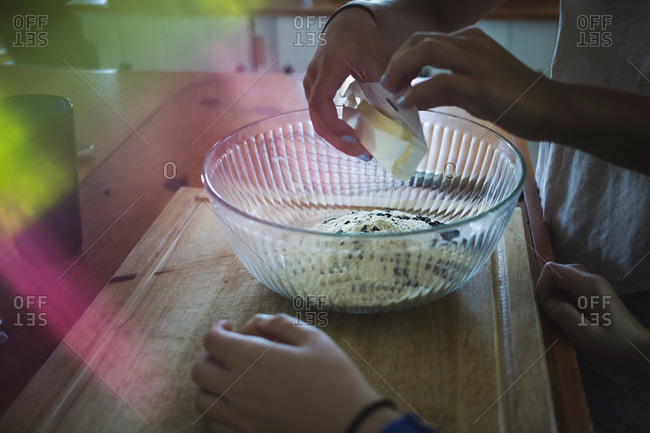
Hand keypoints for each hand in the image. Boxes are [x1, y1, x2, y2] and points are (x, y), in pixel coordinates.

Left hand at [191, 314, 398, 432]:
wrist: (350, 425)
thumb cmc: (334, 379)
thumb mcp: (313, 338)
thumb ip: (281, 323)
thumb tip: (258, 321)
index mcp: (251, 359)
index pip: (212, 340)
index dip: (217, 329)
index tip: (228, 326)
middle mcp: (238, 389)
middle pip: (200, 371)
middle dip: (209, 355)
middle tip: (226, 352)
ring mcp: (240, 418)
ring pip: (202, 401)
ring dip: (210, 385)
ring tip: (229, 379)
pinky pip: (214, 427)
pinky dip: (217, 414)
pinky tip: (236, 406)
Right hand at [304, 7, 385, 157]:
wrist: (346, 24)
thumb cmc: (360, 38)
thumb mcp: (375, 59)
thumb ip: (382, 88)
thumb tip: (394, 118)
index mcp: (327, 68)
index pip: (320, 104)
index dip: (334, 126)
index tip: (354, 139)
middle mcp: (313, 78)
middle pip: (317, 119)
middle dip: (339, 140)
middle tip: (362, 154)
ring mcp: (311, 85)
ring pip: (318, 120)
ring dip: (338, 137)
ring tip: (361, 149)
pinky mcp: (316, 91)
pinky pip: (322, 115)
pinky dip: (337, 128)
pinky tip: (354, 135)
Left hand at [381, 28, 556, 139]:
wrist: (551, 108)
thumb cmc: (514, 100)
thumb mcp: (472, 91)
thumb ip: (442, 91)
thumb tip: (412, 99)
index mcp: (470, 41)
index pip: (425, 39)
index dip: (401, 58)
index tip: (391, 80)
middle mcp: (471, 45)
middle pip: (420, 40)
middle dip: (396, 62)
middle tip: (386, 86)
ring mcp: (477, 63)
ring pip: (426, 51)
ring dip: (400, 70)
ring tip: (391, 92)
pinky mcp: (481, 86)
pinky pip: (439, 81)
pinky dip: (416, 92)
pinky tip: (406, 105)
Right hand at [535, 262, 649, 383]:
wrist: (639, 351)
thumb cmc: (615, 347)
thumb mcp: (585, 336)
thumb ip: (563, 315)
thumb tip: (546, 301)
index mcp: (589, 286)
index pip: (553, 270)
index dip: (542, 287)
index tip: (545, 307)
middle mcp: (592, 280)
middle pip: (558, 271)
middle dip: (547, 290)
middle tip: (552, 312)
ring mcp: (595, 286)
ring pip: (564, 278)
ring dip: (555, 294)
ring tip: (560, 315)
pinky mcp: (595, 294)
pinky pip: (571, 287)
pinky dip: (563, 298)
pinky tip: (570, 315)